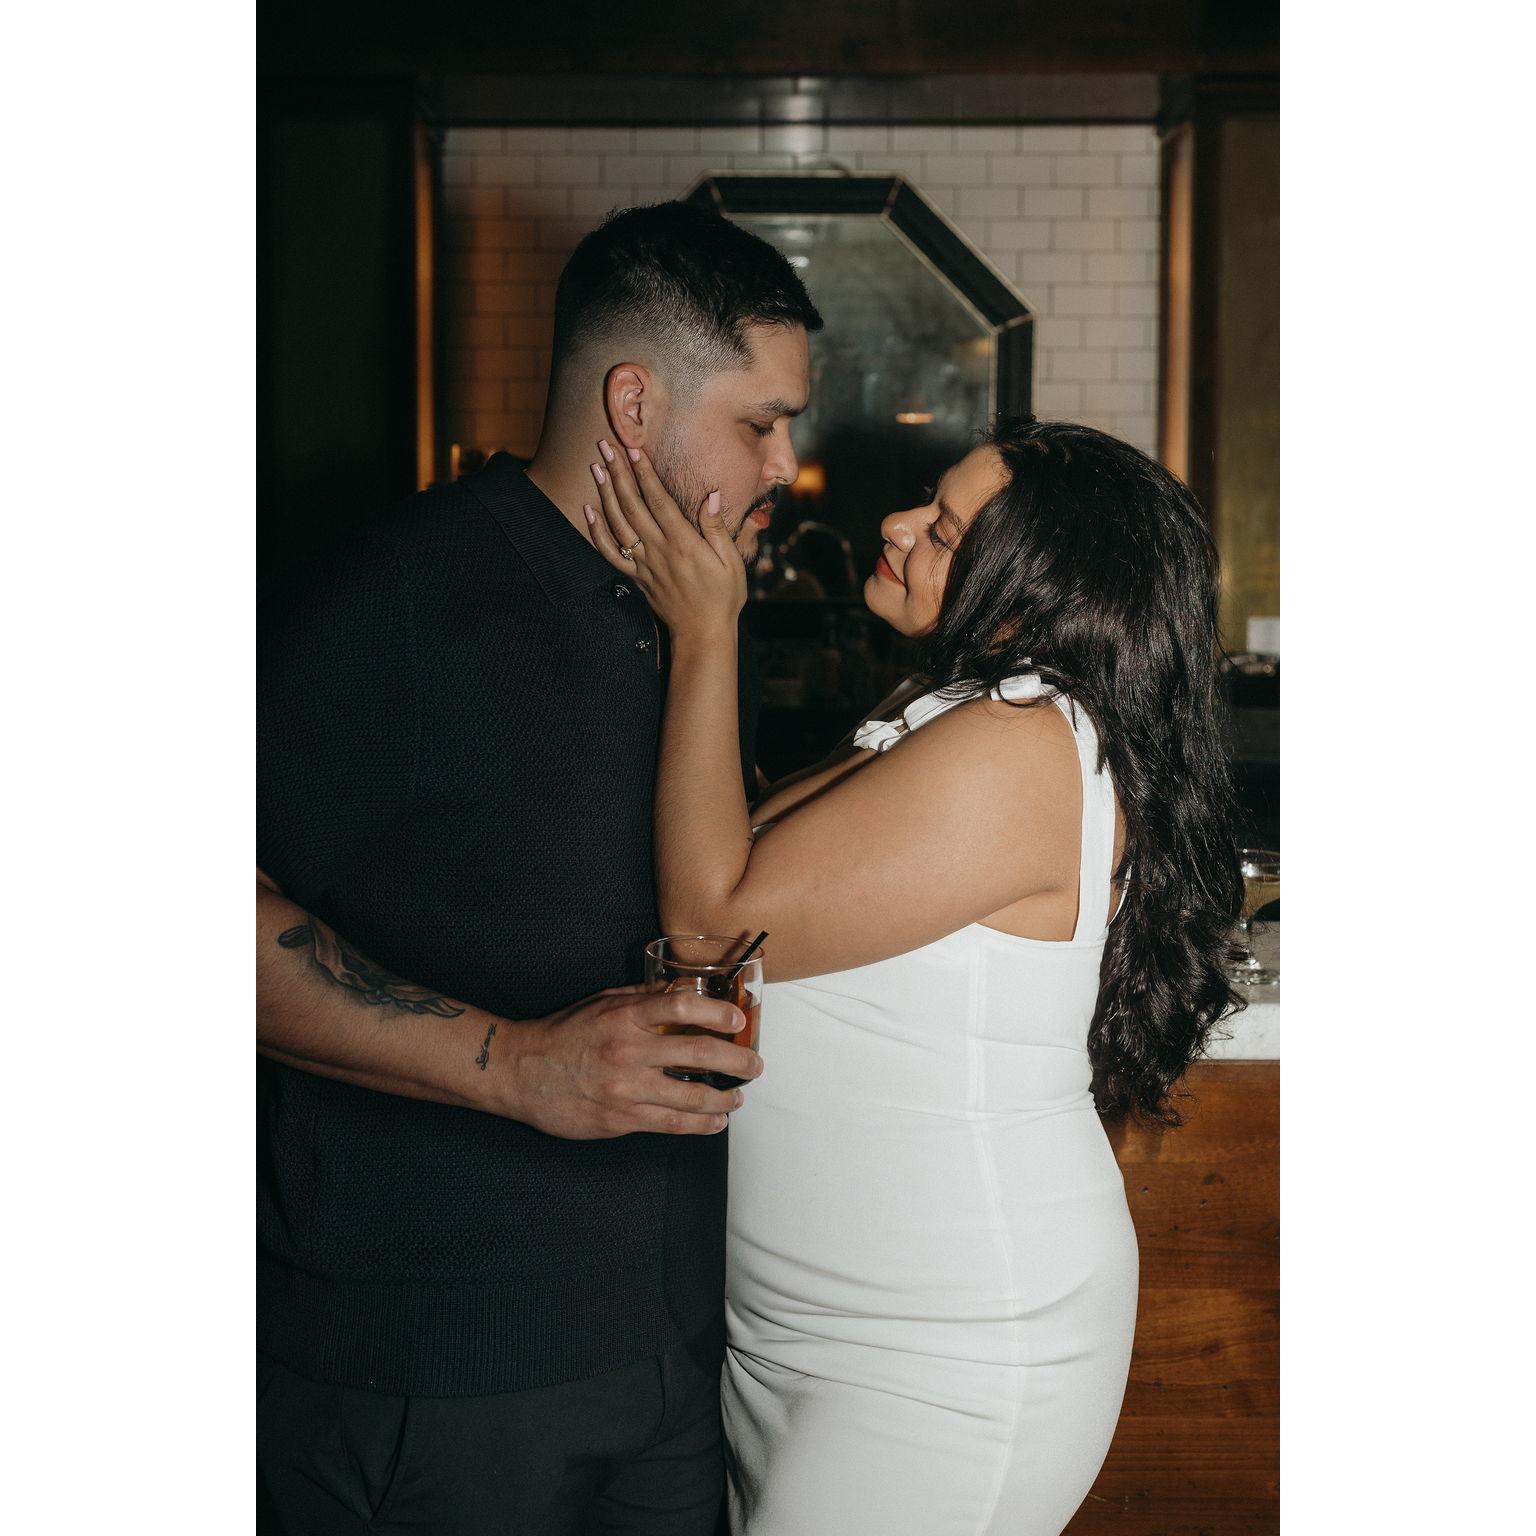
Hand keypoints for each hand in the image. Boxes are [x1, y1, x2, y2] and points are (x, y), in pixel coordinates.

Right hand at [492, 983, 762, 1138]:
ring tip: (738, 1098)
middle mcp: (628, 1051)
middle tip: (754, 1065)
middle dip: (735, 1060)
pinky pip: (670, 1123)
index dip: (716, 1012)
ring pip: (691, 1097)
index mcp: (624, 1016)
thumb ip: (643, 997)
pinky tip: (715, 1122)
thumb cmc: (564, 1033)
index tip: (737, 1020)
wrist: (520, 1072)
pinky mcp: (620, 1119)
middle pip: (697, 1053)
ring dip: (724, 1099)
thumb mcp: (602, 1003)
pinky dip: (700, 1124)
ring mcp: (625, 1088)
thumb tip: (685, 989)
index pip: (681, 1007)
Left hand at [585, 441, 745, 637]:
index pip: (658, 499)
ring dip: (605, 494)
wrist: (703, 633)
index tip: (634, 450)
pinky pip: (610, 553)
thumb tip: (711, 495)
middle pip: (632, 505)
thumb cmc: (723, 596)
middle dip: (618, 473)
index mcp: (683, 542)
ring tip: (596, 468)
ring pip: (617, 523)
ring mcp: (644, 564)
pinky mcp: (636, 577)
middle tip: (606, 447)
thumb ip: (716, 527)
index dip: (644, 473)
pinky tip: (589, 511)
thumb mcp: (731, 561)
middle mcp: (659, 550)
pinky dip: (596, 531)